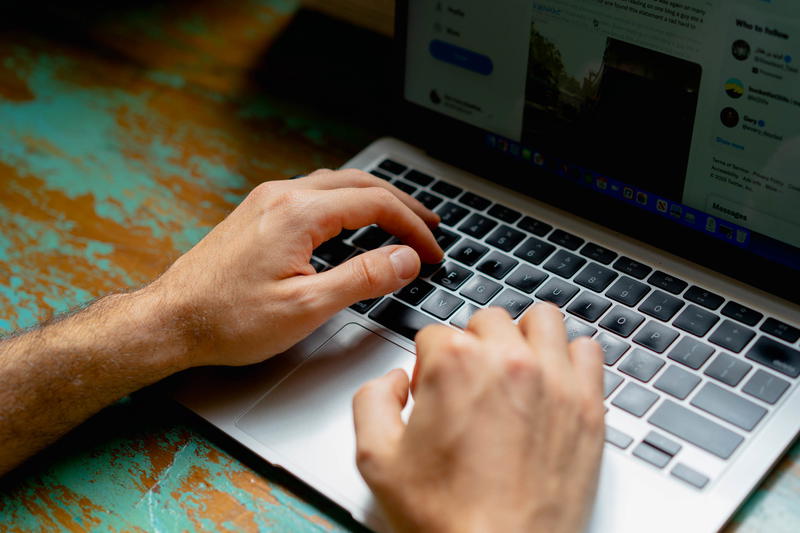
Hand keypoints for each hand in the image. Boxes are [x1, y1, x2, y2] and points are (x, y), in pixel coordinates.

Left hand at [150, 169, 442, 367]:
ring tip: (400, 218)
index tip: (431, 252)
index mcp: (298, 213)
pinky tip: (352, 221)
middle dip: (401, 203)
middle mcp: (282, 195)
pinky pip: (313, 193)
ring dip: (373, 199)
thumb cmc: (229, 319)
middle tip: (430, 225)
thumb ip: (363, 278)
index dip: (412, 227)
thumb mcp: (307, 307)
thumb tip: (405, 259)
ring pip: (335, 184)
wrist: (171, 320)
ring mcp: (266, 201)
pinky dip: (346, 203)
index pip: (375, 204)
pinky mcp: (257, 213)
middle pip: (359, 184)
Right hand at [353, 304, 604, 532]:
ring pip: (542, 320)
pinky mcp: (587, 405)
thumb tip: (392, 381)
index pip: (434, 333)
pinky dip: (569, 358)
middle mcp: (508, 361)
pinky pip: (587, 351)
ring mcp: (554, 380)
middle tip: (468, 385)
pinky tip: (551, 382)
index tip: (432, 390)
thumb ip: (371, 400)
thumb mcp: (375, 459)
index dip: (427, 365)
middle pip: (487, 320)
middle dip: (472, 346)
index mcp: (454, 364)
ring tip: (512, 371)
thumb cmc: (449, 519)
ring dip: (522, 338)